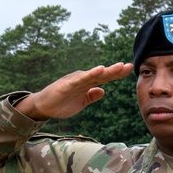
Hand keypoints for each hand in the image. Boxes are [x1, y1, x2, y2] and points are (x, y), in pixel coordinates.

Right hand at [16, 63, 133, 120]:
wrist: (43, 107)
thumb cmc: (60, 104)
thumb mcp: (80, 103)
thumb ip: (91, 96)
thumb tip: (102, 91)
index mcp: (87, 84)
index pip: (104, 78)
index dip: (116, 74)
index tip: (129, 69)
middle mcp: (82, 79)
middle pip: (102, 75)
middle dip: (115, 71)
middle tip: (129, 65)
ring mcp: (75, 80)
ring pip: (94, 75)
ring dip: (106, 71)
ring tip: (119, 67)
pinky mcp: (68, 84)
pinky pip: (81, 79)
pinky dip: (91, 74)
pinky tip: (99, 70)